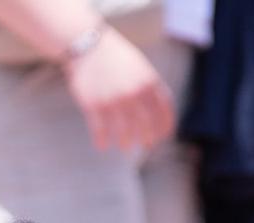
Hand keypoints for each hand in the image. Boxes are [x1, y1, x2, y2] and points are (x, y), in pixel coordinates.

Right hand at [65, 26, 175, 152]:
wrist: (88, 46)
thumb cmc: (117, 58)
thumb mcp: (141, 67)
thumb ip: (151, 87)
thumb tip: (159, 113)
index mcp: (148, 82)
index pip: (163, 110)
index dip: (165, 126)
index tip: (163, 136)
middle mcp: (132, 93)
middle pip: (145, 125)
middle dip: (147, 138)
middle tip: (146, 145)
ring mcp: (113, 100)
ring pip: (124, 131)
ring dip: (126, 142)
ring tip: (125, 146)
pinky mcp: (94, 105)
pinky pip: (100, 130)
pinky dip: (102, 140)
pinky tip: (102, 145)